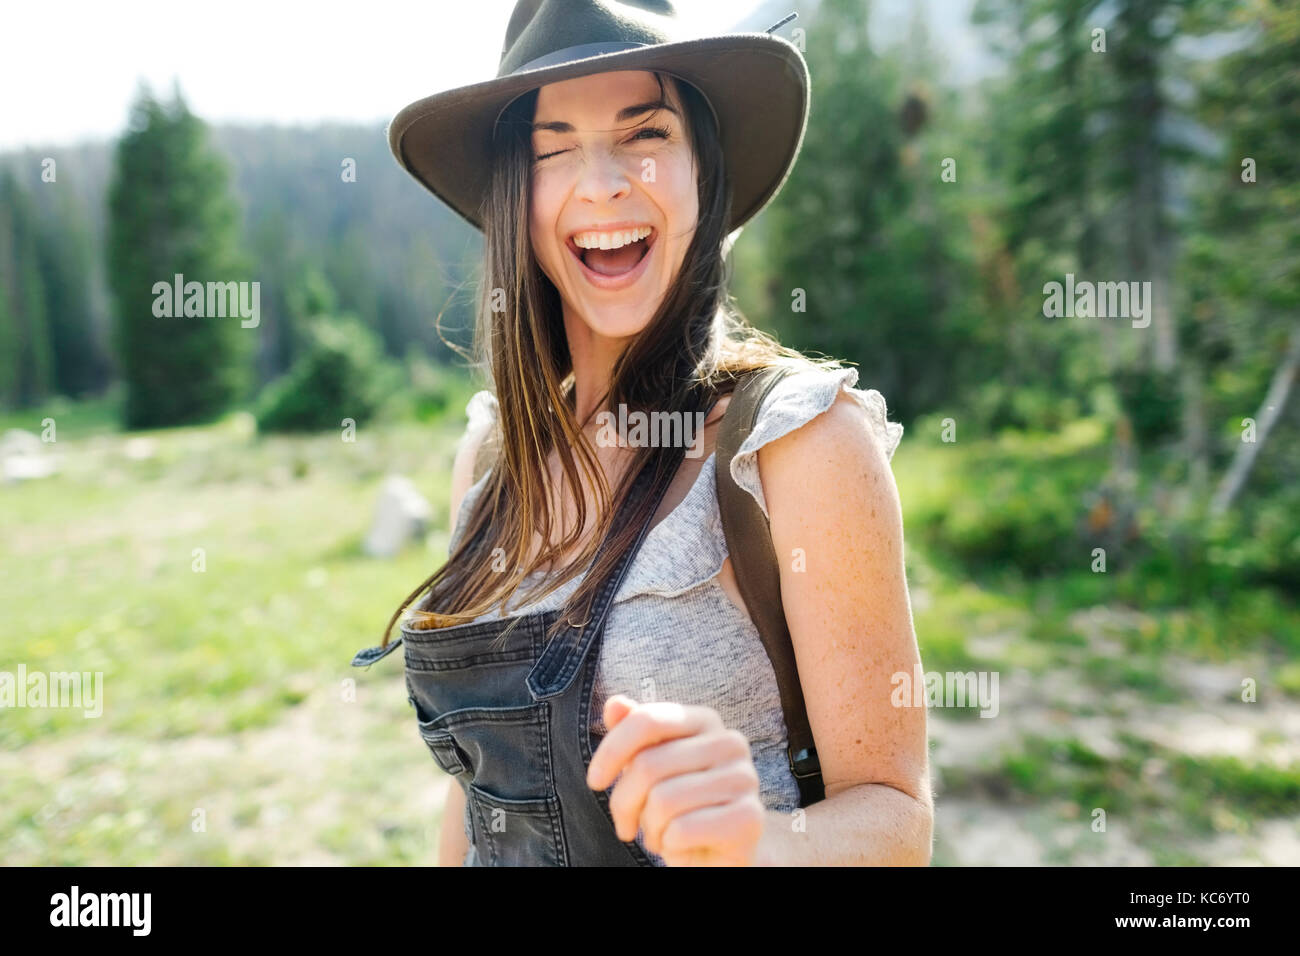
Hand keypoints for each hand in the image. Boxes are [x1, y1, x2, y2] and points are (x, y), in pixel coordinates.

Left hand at [586, 694, 765, 865]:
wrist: (717, 854)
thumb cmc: (679, 807)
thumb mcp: (650, 769)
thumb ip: (635, 734)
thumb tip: (614, 704)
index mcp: (706, 720)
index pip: (647, 720)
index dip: (611, 751)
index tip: (594, 781)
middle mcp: (731, 742)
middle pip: (648, 764)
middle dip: (624, 803)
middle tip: (628, 825)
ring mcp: (744, 778)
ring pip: (663, 801)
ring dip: (649, 827)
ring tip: (659, 834)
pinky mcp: (749, 817)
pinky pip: (682, 830)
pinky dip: (669, 845)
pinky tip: (679, 845)